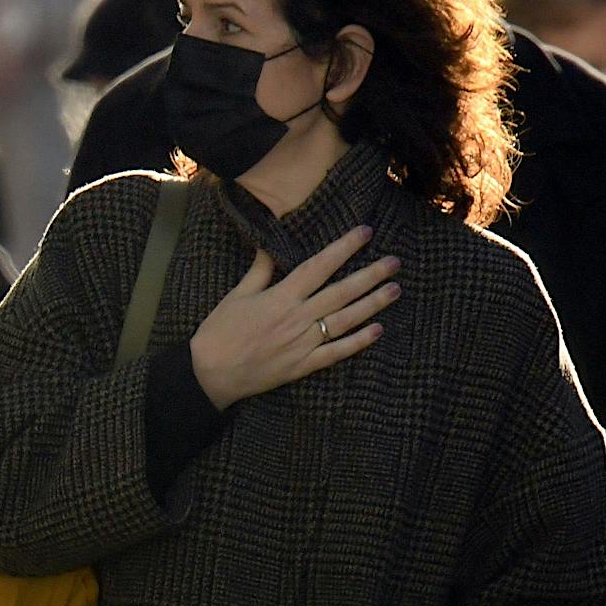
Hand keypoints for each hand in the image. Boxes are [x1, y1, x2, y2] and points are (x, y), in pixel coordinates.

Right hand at [189, 226, 399, 411]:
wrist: (210, 373)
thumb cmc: (219, 332)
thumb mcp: (237, 295)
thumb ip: (259, 271)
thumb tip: (270, 247)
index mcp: (280, 297)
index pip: (319, 266)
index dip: (343, 248)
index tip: (365, 233)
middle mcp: (297, 318)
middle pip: (341, 292)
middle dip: (370, 275)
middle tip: (395, 262)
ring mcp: (303, 343)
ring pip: (345, 320)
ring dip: (373, 304)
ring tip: (395, 290)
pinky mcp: (303, 365)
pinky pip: (336, 352)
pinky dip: (358, 342)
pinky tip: (377, 330)